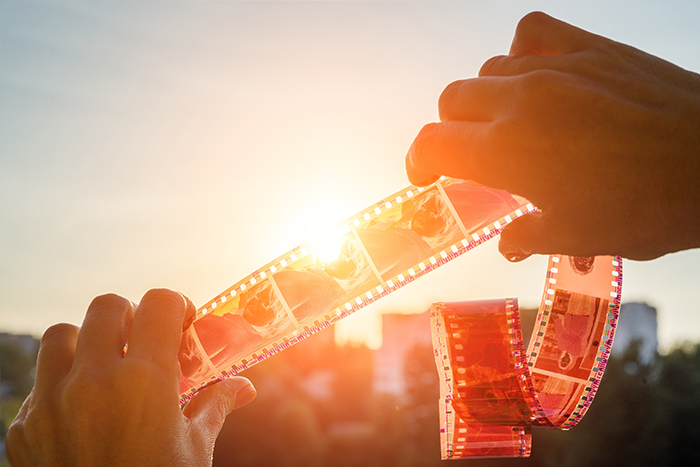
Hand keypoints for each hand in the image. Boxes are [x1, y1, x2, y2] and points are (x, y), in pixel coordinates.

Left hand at [6, 289, 255, 466]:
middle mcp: (93, 381)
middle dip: (131, 315)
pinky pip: (39, 384)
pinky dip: (60, 384)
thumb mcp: (194, 448)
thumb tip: (243, 387)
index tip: (182, 322)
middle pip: (107, 307)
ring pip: (60, 336)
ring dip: (86, 342)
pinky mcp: (23, 427)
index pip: (159, 303)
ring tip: (106, 366)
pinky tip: (81, 412)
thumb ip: (215, 404)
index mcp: (145, 381)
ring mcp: (51, 402)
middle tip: (144, 340)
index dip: (176, 305)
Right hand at [406, 11, 699, 260]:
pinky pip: (531, 31)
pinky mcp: (587, 48)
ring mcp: (553, 67)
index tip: (427, 175)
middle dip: (451, 131)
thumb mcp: (578, 236)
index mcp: (505, 152)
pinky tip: (536, 73)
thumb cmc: (647, 206)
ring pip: (487, 70)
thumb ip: (528, 235)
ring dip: (485, 98)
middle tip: (472, 156)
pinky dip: (521, 51)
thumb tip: (509, 243)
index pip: (431, 143)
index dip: (418, 160)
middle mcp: (518, 102)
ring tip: (510, 122)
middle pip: (451, 101)